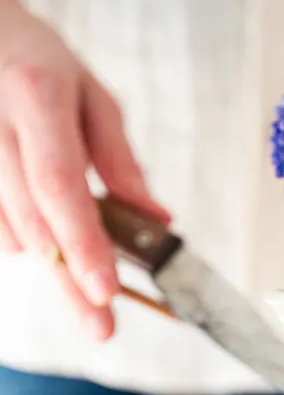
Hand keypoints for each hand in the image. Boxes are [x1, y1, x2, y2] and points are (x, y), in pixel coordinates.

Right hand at [0, 0, 168, 338]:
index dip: (82, 242)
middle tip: (100, 327)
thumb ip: (121, 161)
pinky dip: (30, 245)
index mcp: (37, 98)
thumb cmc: (42, 68)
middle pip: (35, 223)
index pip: (59, 185)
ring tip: (86, 299)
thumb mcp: (93, 99)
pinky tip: (52, 247)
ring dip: (55, 269)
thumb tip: (157, 221)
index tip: (106, 290)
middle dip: (71, 281)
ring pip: (13, 234)